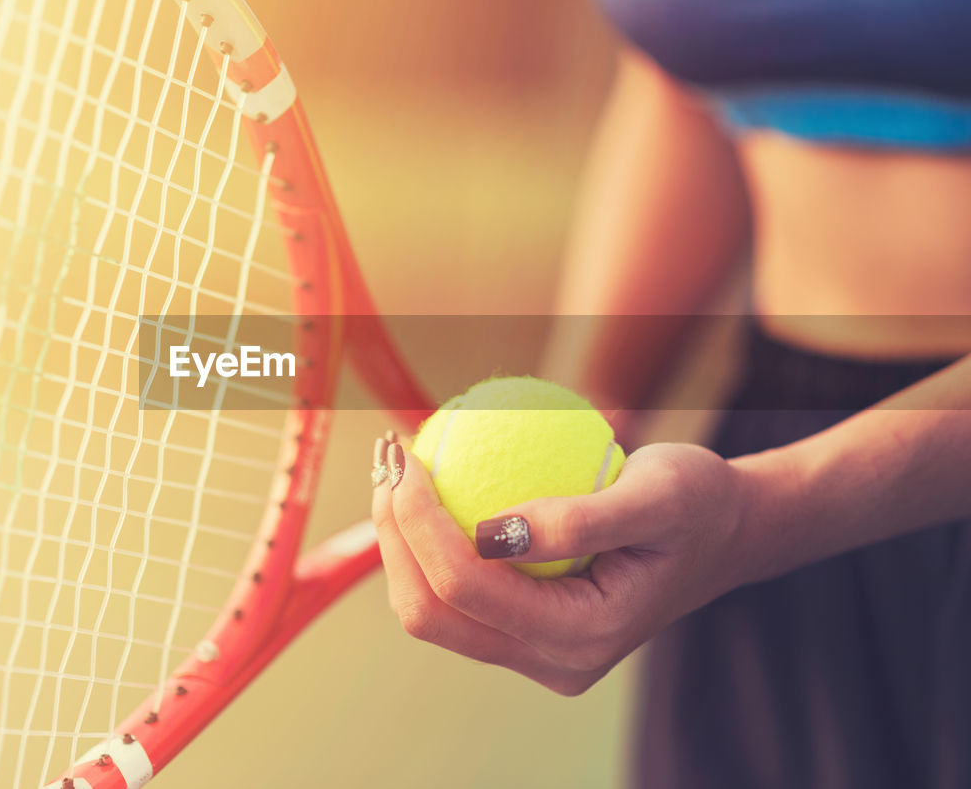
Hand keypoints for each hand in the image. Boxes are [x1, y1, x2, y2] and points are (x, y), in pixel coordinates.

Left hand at [370, 434, 748, 695]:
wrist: (726, 533)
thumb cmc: (700, 503)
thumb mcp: (662, 493)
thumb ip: (581, 519)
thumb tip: (488, 530)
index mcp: (581, 636)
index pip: (466, 587)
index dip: (418, 523)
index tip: (409, 455)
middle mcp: (551, 661)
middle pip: (430, 614)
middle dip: (392, 536)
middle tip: (390, 457)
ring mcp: (533, 653)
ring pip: (431, 611)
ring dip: (399, 542)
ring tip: (396, 468)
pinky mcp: (523, 632)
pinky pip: (455, 593)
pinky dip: (426, 543)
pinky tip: (423, 484)